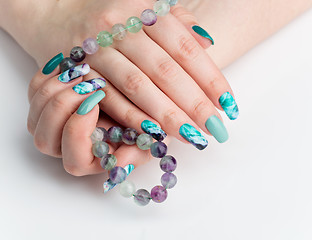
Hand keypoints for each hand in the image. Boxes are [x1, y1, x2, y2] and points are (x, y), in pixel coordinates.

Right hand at [26, 0, 237, 149]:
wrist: (55, 12)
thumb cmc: (112, 17)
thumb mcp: (146, 9)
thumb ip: (178, 22)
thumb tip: (209, 43)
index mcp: (145, 9)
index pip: (185, 48)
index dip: (210, 78)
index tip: (228, 104)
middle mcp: (121, 25)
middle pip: (166, 70)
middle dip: (194, 103)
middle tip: (215, 129)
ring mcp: (98, 46)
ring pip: (138, 86)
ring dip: (167, 116)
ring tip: (192, 136)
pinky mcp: (79, 69)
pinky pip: (109, 97)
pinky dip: (132, 117)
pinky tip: (154, 134)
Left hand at [27, 67, 162, 175]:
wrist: (130, 96)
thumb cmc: (139, 120)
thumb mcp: (147, 138)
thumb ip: (137, 153)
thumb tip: (118, 163)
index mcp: (90, 159)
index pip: (73, 160)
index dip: (79, 133)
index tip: (96, 105)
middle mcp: (66, 146)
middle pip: (45, 139)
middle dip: (64, 107)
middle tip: (87, 84)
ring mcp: (52, 125)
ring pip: (37, 114)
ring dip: (56, 90)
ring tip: (83, 71)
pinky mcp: (45, 103)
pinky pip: (34, 90)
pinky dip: (49, 75)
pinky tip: (71, 65)